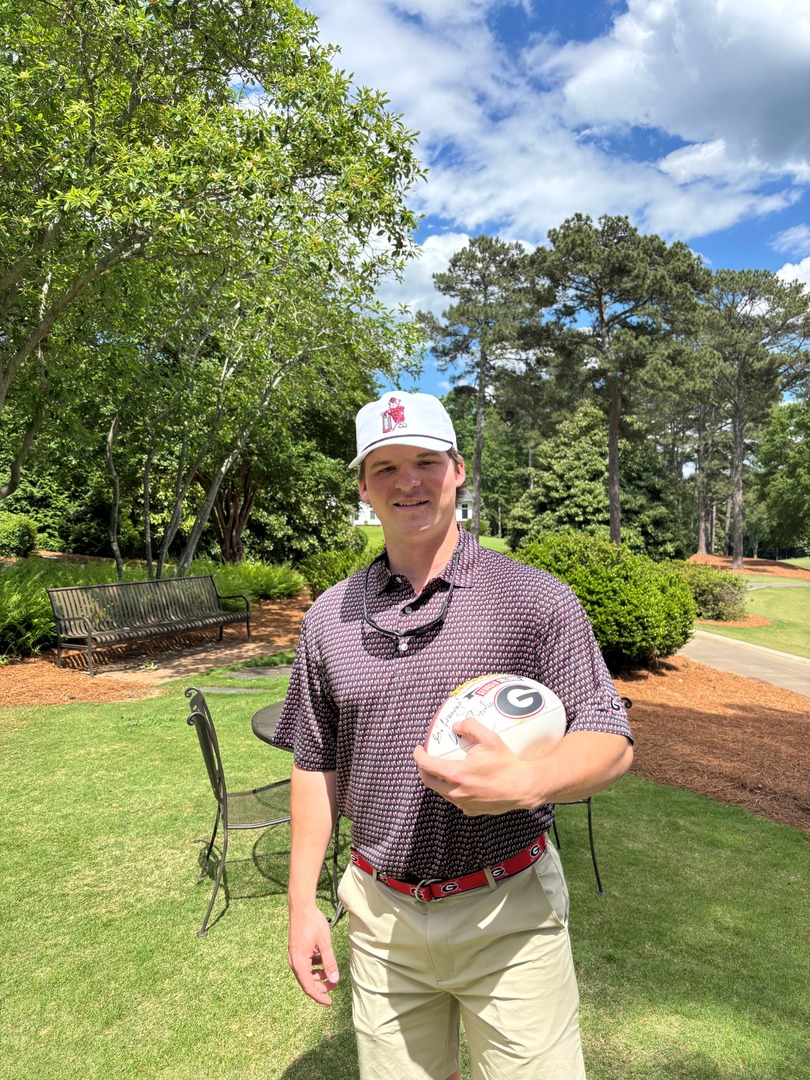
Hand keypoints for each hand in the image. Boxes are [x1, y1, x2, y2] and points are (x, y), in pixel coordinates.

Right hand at [288, 905, 339, 1004]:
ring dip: (318, 976)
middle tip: (334, 986)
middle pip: (307, 982)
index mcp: (299, 963)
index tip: (330, 1002)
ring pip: (306, 974)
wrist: (301, 907)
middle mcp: (294, 962)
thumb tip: (335, 980)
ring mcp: (294, 956)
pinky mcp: (297, 951)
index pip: (309, 988)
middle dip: (321, 987)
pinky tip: (323, 959)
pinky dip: (315, 966)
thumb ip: (330, 962)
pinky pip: (306, 965)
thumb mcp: (325, 943)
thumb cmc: (312, 923)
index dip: (319, 997)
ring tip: (331, 972)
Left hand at [414, 715, 541, 815]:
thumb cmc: (506, 763)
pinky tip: (460, 782)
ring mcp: (462, 803)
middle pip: (427, 780)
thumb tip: (456, 725)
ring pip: (440, 791)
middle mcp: (455, 791)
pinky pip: (454, 799)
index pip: (426, 765)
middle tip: (426, 759)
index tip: (418, 749)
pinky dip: (451, 790)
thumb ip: (470, 726)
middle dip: (422, 769)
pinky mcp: (470, 810)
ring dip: (437, 780)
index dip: (418, 755)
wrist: (522, 788)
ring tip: (442, 769)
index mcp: (456, 774)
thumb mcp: (490, 738)